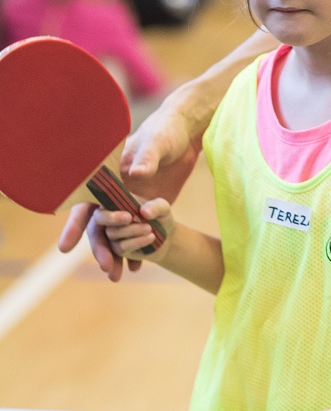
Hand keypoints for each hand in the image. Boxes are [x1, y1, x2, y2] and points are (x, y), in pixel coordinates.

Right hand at [59, 104, 198, 276]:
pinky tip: (138, 267)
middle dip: (99, 247)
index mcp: (107, 176)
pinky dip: (136, 250)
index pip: (85, 203)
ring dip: (115, 254)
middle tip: (104, 267)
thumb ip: (147, 157)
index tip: (65, 248)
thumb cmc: (165, 133)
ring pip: (116, 234)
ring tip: (115, 276)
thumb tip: (138, 173)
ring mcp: (130, 202)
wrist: (185, 137)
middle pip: (100, 224)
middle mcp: (114, 192)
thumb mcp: (157, 142)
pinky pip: (137, 233)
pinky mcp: (147, 209)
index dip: (74, 225)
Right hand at [93, 198, 174, 263]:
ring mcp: (112, 234)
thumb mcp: (163, 209)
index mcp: (116, 202)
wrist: (167, 238)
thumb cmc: (161, 217)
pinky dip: (136, 242)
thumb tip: (144, 211)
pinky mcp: (117, 249)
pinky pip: (120, 248)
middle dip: (111, 218)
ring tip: (150, 230)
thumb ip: (155, 206)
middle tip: (128, 218)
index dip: (105, 206)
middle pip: (98, 218)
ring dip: (132, 231)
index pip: (102, 201)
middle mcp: (109, 218)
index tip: (127, 215)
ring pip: (112, 233)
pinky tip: (150, 238)